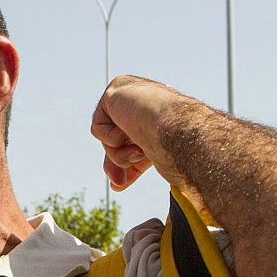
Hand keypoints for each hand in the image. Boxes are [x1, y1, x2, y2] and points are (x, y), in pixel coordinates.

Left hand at [90, 75, 201, 199]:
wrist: (179, 131)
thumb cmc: (178, 148)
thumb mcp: (152, 158)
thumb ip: (132, 163)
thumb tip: (116, 184)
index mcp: (159, 113)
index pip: (134, 138)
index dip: (125, 161)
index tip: (121, 182)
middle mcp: (145, 101)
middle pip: (116, 138)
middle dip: (116, 162)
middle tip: (119, 182)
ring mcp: (130, 94)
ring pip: (107, 136)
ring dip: (118, 152)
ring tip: (138, 151)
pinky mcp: (114, 91)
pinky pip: (98, 127)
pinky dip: (111, 137)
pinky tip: (129, 130)